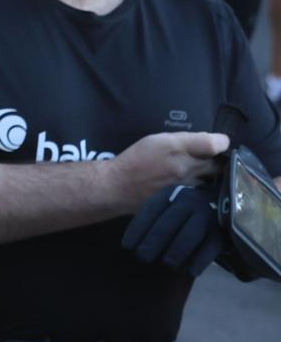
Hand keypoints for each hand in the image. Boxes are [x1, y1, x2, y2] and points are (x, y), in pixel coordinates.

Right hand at [112, 131, 227, 208]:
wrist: (120, 186)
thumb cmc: (137, 159)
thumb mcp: (156, 140)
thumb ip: (184, 139)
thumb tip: (209, 141)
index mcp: (177, 148)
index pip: (214, 144)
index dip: (222, 142)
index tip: (221, 142)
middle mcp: (186, 168)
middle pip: (219, 165)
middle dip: (220, 161)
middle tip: (215, 159)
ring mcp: (188, 188)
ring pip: (214, 181)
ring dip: (213, 176)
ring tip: (207, 174)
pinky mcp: (186, 202)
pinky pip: (206, 193)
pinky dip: (206, 189)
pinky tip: (200, 187)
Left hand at [122, 182, 227, 276]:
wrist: (225, 204)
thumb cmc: (186, 211)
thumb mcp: (169, 206)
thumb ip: (153, 219)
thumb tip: (130, 245)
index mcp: (172, 193)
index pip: (151, 210)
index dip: (137, 229)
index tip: (127, 247)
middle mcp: (190, 201)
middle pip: (168, 223)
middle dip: (153, 242)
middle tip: (142, 258)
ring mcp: (208, 215)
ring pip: (190, 234)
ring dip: (176, 250)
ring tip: (166, 265)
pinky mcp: (224, 231)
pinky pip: (211, 246)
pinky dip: (200, 260)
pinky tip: (190, 272)